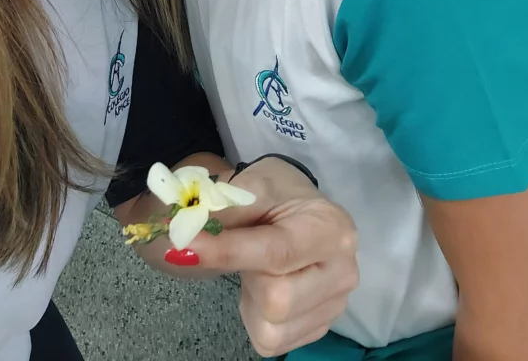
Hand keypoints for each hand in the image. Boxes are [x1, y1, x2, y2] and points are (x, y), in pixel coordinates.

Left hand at [183, 157, 357, 356]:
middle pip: (278, 299)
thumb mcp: (252, 185)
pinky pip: (271, 342)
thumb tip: (184, 235)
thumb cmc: (276, 193)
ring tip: (258, 268)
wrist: (295, 206)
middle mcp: (343, 270)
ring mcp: (336, 304)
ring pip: (273, 327)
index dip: (228, 252)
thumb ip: (222, 209)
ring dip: (251, 298)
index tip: (185, 247)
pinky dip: (256, 317)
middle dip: (247, 274)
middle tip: (244, 251)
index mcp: (331, 228)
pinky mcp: (320, 327)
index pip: (276, 251)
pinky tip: (264, 287)